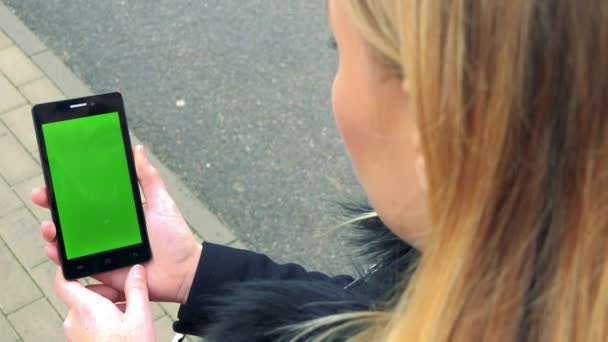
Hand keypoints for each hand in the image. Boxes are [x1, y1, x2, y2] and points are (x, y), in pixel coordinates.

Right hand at [33, 145, 201, 303]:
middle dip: (52, 206)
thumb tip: (136, 150)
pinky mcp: (101, 270)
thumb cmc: (175, 238)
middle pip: (71, 217)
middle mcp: (105, 230)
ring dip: (53, 232)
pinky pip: (75, 266)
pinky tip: (55, 250)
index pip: (87, 198)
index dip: (68, 189)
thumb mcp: (162, 203)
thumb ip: (148, 178)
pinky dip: (61, 260)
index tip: (53, 178)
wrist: (184, 272)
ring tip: (50, 227)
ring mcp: (101, 251)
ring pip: (68, 241)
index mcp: (117, 213)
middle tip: (43, 196)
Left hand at [57, 264, 154, 341]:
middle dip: (104, 293)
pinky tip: (120, 329)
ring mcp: (74, 335)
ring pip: (86, 310)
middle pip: (83, 295)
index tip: (82, 263)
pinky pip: (86, 325)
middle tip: (125, 299)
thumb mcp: (140, 316)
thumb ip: (136, 289)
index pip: (64, 281)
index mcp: (87, 308)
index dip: (70, 269)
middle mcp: (74, 321)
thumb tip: (136, 271)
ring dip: (104, 308)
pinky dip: (101, 321)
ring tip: (126, 317)